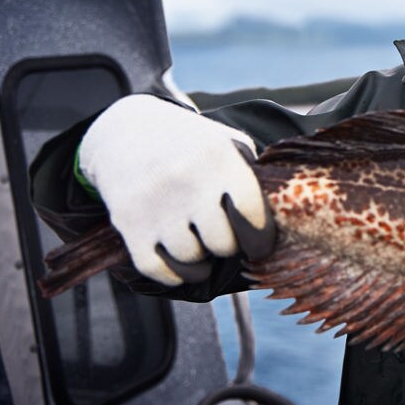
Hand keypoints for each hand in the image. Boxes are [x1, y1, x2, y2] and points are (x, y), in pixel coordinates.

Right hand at [79, 94, 273, 284]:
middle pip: (222, 244)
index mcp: (218, 158)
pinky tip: (182, 263)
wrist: (128, 130)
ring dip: (201, 260)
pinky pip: (157, 270)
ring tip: (202, 244)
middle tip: (224, 236)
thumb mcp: (226, 142)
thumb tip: (276, 217)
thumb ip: (250, 175)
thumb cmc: (192, 143)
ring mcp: (154, 205)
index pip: (250, 214)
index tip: (260, 244)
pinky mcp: (128, 223)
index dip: (260, 237)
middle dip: (228, 245)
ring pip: (191, 260)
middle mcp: (186, 182)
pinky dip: (174, 274)